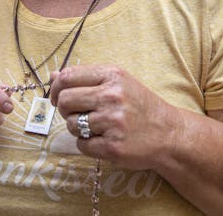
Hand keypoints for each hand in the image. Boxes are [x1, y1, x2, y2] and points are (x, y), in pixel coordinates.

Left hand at [49, 65, 176, 170]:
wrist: (169, 133)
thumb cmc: (139, 106)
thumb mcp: (118, 83)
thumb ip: (86, 78)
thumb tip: (53, 76)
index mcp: (112, 75)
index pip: (67, 76)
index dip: (56, 87)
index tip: (56, 96)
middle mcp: (112, 96)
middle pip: (64, 100)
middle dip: (64, 109)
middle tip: (77, 113)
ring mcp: (113, 122)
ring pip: (71, 124)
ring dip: (78, 128)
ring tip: (96, 127)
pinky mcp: (112, 147)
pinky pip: (81, 145)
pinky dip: (87, 144)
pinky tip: (103, 140)